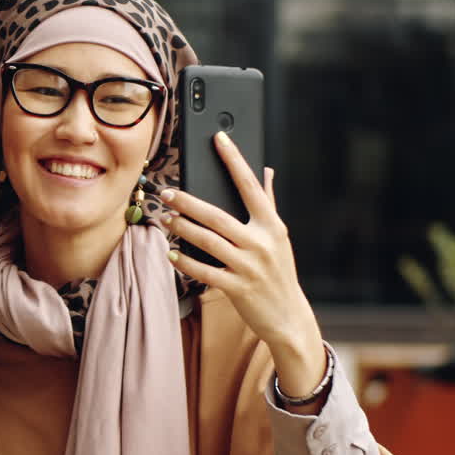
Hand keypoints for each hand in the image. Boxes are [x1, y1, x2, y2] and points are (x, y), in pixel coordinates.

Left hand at [160, 132, 326, 401]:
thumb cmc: (279, 271)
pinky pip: (205, 271)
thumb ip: (268, 203)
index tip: (219, 138)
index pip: (251, 186)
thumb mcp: (279, 237)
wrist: (288, 316)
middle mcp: (262, 242)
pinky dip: (185, 261)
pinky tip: (171, 252)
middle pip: (218, 215)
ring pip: (208, 241)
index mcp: (272, 225)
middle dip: (188, 202)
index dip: (235, 160)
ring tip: (166, 219)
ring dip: (183, 228)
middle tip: (166, 193)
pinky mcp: (238, 288)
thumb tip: (266, 171)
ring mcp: (250, 266)